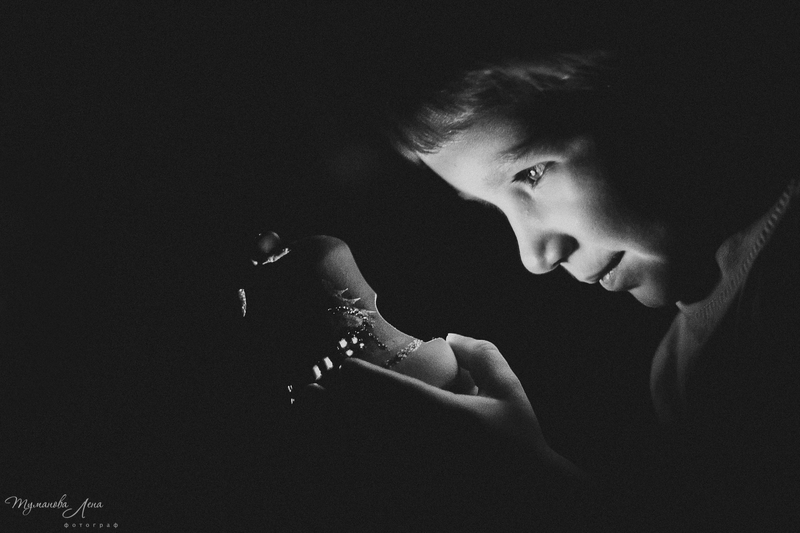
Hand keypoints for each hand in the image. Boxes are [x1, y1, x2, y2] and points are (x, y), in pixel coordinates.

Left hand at [308, 333, 585, 481]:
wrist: (529, 496)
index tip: (345, 367)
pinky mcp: (407, 495)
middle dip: (331, 405)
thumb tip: (451, 334)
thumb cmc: (518, 442)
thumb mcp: (509, 393)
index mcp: (442, 413)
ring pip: (356, 453)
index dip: (363, 375)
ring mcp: (411, 472)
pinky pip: (365, 483)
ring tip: (309, 418)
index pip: (391, 389)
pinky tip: (325, 462)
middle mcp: (420, 442)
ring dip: (327, 436)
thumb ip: (484, 356)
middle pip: (359, 419)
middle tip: (310, 392)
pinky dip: (342, 471)